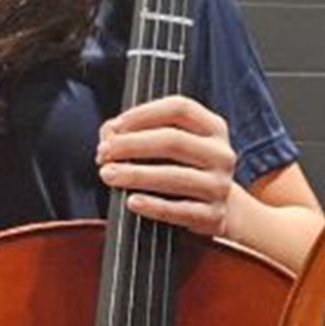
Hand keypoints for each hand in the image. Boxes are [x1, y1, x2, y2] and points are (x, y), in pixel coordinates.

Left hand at [96, 95, 235, 236]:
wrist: (215, 209)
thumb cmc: (178, 167)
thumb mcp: (163, 143)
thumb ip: (133, 131)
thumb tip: (109, 135)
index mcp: (212, 127)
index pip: (179, 108)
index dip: (143, 114)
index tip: (115, 126)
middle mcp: (221, 153)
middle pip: (173, 140)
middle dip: (131, 145)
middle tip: (103, 152)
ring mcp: (220, 186)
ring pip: (174, 176)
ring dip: (135, 174)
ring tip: (107, 174)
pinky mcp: (214, 216)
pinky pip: (180, 211)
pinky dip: (153, 206)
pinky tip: (131, 201)